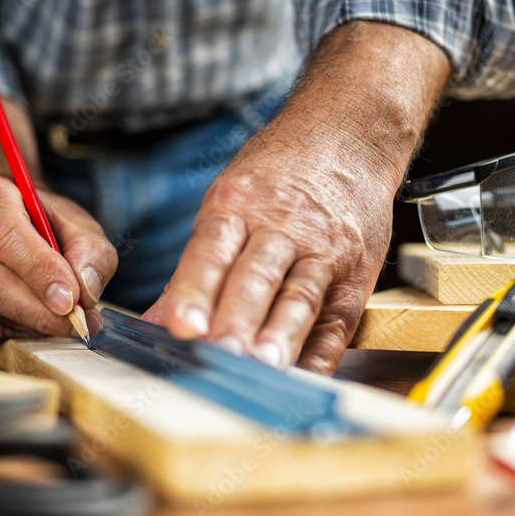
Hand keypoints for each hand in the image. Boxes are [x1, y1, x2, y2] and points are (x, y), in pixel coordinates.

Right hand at [0, 173, 117, 342]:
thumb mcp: (78, 223)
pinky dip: (22, 332)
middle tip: (77, 322)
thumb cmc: (45, 222)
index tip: (71, 299)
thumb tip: (86, 290)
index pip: (3, 234)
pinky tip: (42, 320)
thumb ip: (91, 251)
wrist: (9, 225)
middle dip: (39, 311)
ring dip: (35, 324)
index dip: (38, 270)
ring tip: (67, 320)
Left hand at [142, 21, 449, 372]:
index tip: (179, 326)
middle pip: (257, 277)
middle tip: (216, 356)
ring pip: (299, 297)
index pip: (212, 250)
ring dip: (279, 337)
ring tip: (261, 369)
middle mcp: (284, 226)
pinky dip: (321, 353)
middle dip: (236, 320)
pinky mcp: (357, 274)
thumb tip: (156, 324)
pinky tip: (303, 379)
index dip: (195, 290)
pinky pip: (338, 320)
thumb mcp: (227, 201)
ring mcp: (325, 250)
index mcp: (239, 203)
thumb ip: (196, 267)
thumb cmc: (278, 175)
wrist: (350, 136)